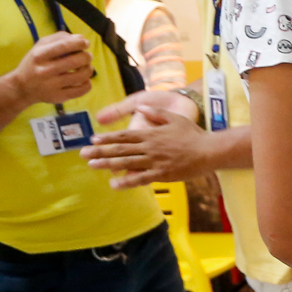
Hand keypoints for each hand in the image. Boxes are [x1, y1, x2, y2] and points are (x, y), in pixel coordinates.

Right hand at [12, 32, 94, 107]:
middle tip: (87, 56)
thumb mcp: (40, 46)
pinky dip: (87, 83)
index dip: (79, 43)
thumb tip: (80, 38)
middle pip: (74, 61)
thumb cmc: (35, 63)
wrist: (23, 87)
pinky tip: (84, 79)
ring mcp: (52, 85)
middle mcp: (45, 70)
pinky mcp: (59, 97)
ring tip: (87, 67)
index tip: (86, 43)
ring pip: (80, 76)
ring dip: (89, 69)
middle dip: (86, 57)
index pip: (63, 46)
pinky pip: (81, 90)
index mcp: (39, 55)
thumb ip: (59, 39)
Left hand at [83, 100, 209, 186]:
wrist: (209, 150)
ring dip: (107, 164)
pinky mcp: (162, 173)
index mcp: (150, 134)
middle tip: (82, 153)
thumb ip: (155, 113)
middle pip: (120, 149)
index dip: (107, 138)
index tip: (93, 139)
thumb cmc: (193, 134)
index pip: (124, 136)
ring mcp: (154, 161)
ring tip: (92, 165)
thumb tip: (140, 107)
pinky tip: (114, 184)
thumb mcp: (174, 118)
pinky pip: (141, 178)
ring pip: (126, 163)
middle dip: (99, 151)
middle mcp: (149, 147)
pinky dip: (127, 181)